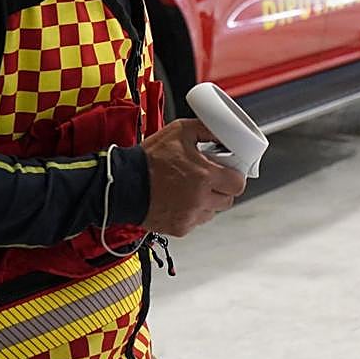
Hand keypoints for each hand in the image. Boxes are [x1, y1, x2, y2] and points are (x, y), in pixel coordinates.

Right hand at [141, 119, 246, 236]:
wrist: (121, 183)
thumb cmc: (148, 159)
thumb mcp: (180, 131)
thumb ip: (207, 130)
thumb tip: (226, 132)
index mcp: (204, 176)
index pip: (238, 183)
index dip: (234, 175)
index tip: (227, 170)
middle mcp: (200, 200)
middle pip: (228, 199)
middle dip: (221, 188)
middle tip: (208, 177)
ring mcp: (190, 217)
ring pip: (213, 212)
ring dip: (207, 201)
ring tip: (189, 187)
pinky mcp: (180, 228)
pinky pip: (196, 221)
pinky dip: (192, 211)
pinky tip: (179, 199)